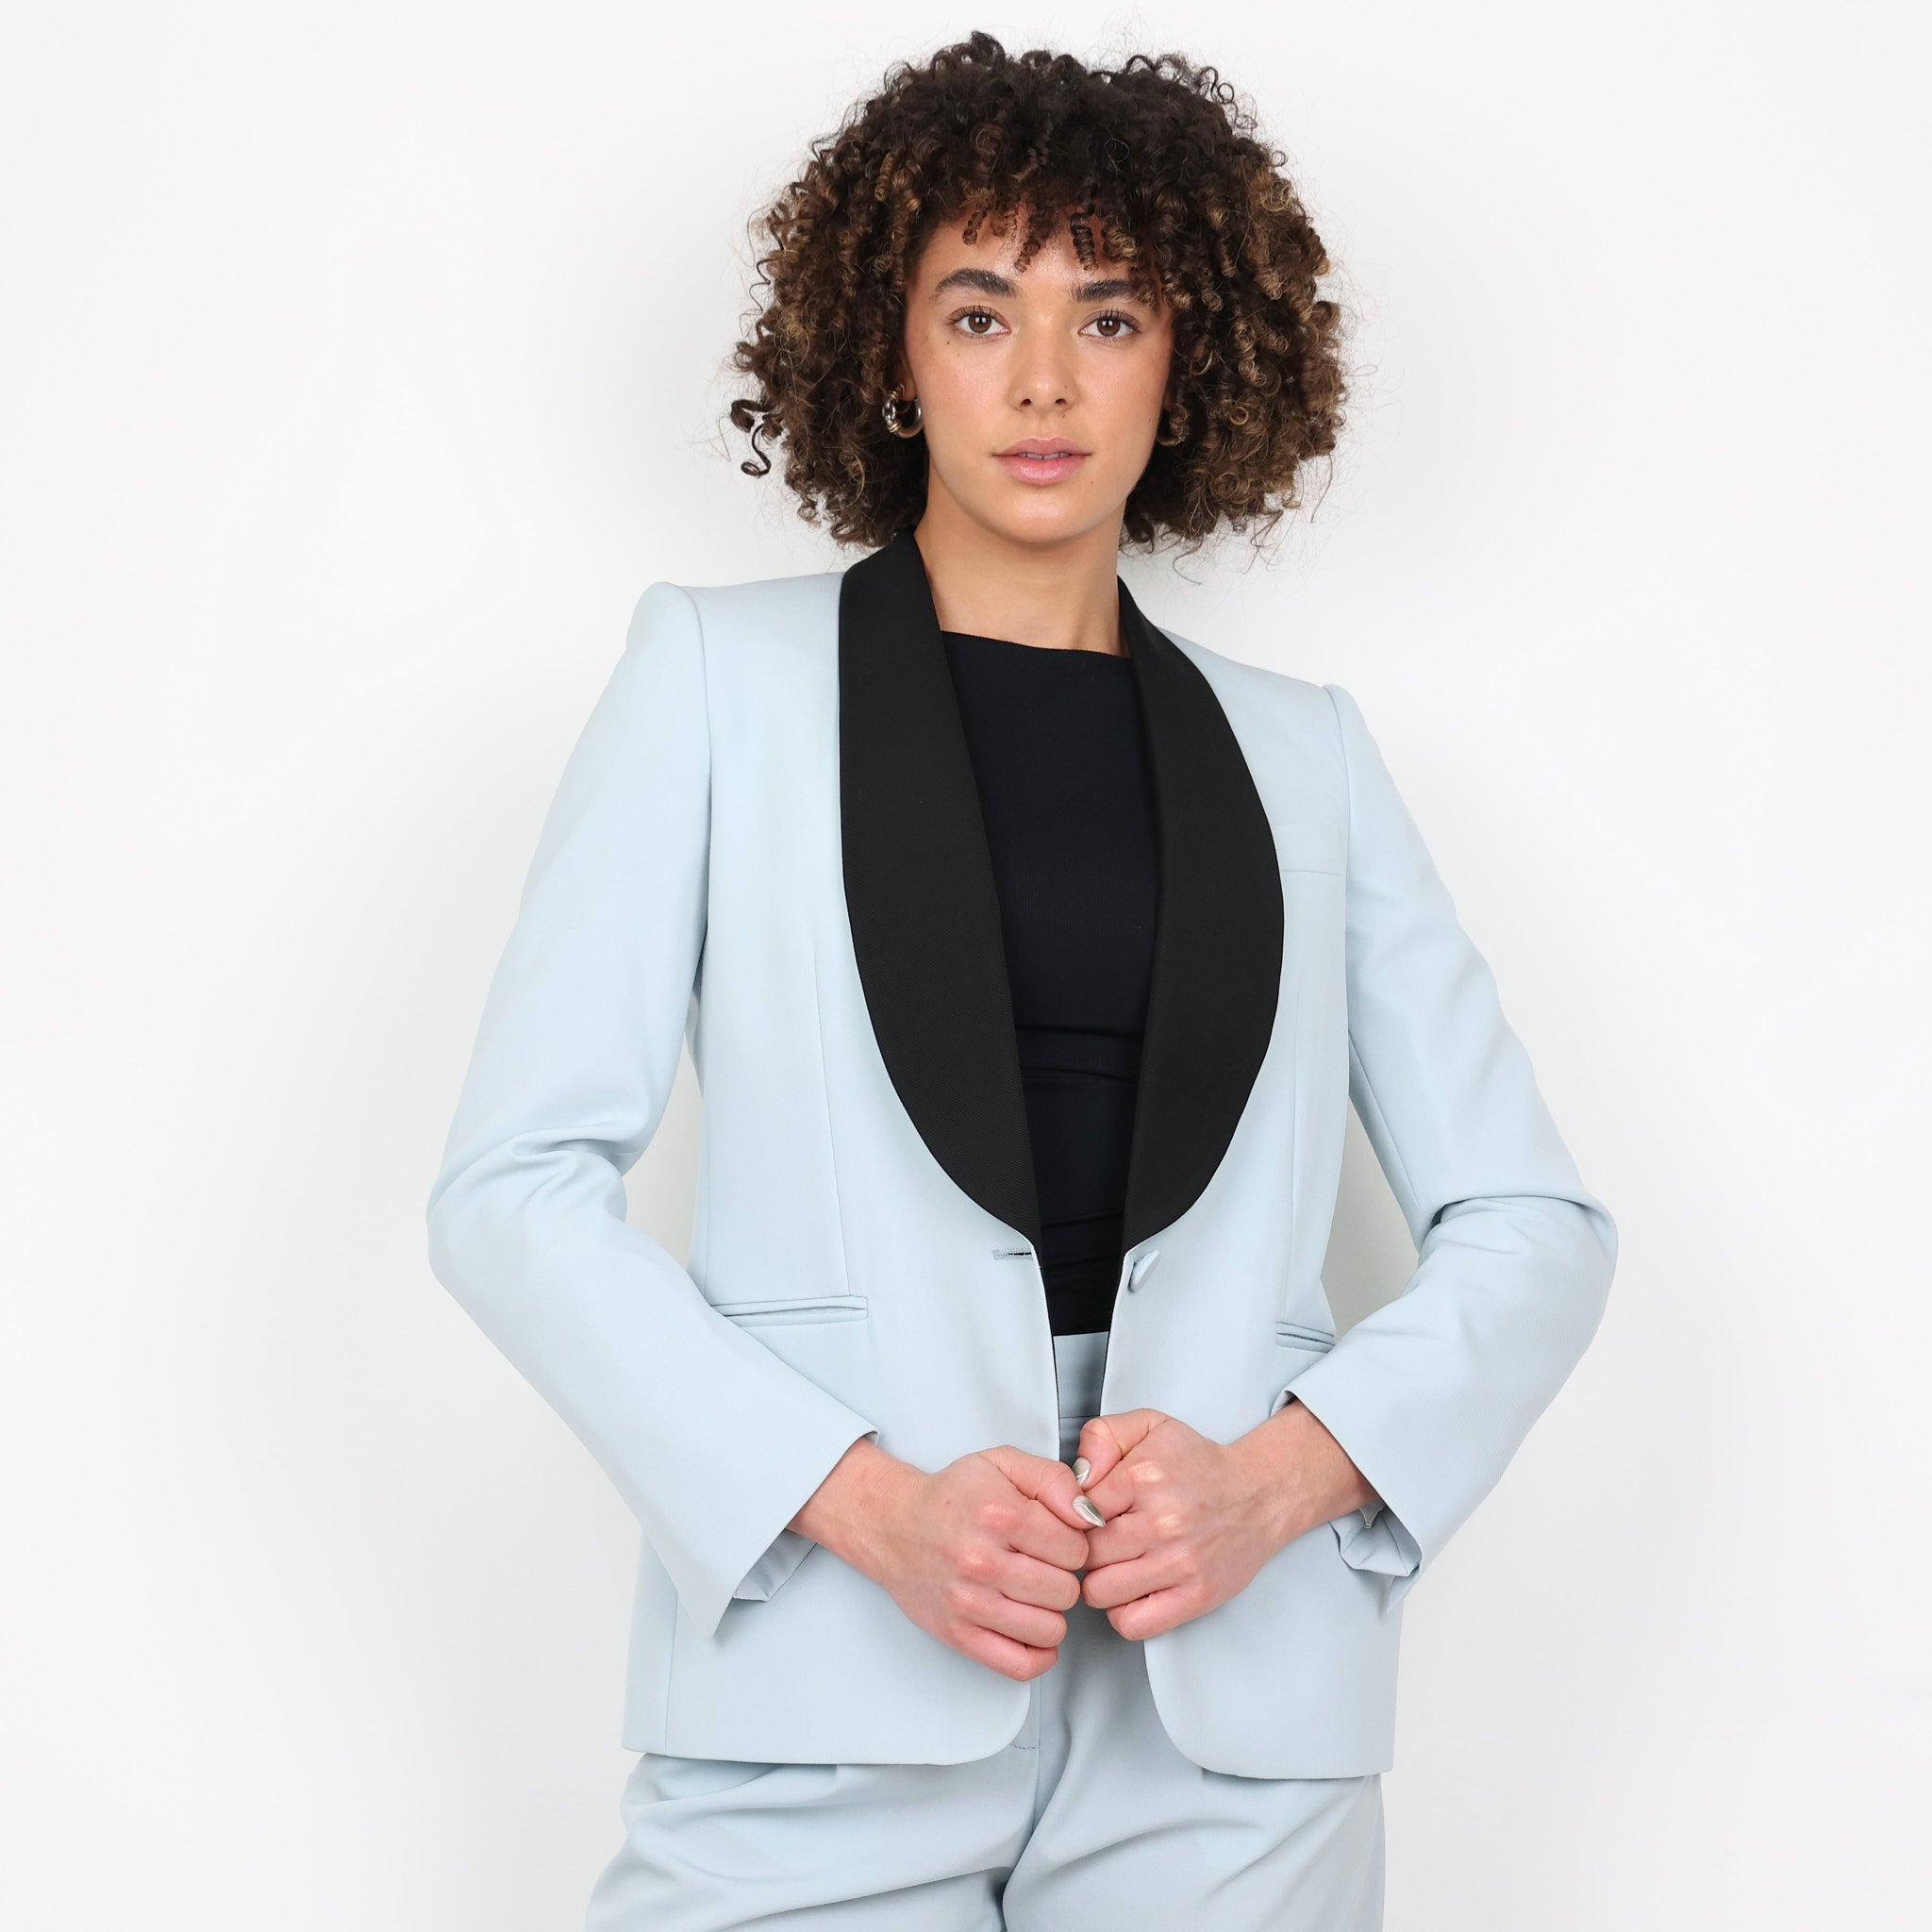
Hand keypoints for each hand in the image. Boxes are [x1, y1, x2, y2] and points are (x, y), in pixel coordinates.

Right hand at [791, 1438, 1096, 1679]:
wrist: (892, 1524)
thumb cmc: (951, 1496)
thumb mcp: (1004, 1463)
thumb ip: (1055, 1480)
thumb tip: (1090, 1515)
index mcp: (999, 1515)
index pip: (1075, 1549)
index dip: (1074, 1544)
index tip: (1057, 1540)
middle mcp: (982, 1561)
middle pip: (1066, 1591)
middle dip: (1063, 1577)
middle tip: (1043, 1565)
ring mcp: (969, 1603)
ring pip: (1050, 1628)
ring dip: (1051, 1612)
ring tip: (1034, 1592)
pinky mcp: (958, 1635)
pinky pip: (1019, 1664)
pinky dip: (1039, 1654)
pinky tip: (1034, 1629)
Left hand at [1071, 1400, 1377, 1639]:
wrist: (1258, 1495)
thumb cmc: (1199, 1465)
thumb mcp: (1149, 1426)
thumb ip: (1102, 1435)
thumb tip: (1076, 1473)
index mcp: (1145, 1476)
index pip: (1076, 1510)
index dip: (1073, 1515)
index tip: (1087, 1515)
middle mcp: (1163, 1521)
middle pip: (1086, 1554)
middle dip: (1086, 1549)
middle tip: (1102, 1541)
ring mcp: (1180, 1563)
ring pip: (1100, 1592)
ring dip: (1101, 1581)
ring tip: (1116, 1564)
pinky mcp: (1196, 1597)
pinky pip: (1132, 1623)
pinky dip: (1123, 1612)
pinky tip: (1132, 1590)